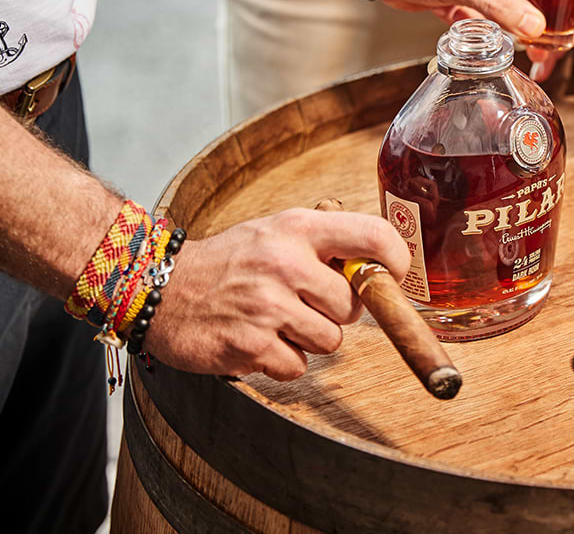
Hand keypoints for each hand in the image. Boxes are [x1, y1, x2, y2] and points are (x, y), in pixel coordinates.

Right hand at [145, 209, 410, 380]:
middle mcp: (284, 264)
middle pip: (353, 305)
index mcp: (298, 228)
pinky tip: (258, 340)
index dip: (395, 262)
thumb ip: (326, 242)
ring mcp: (267, 307)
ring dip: (309, 339)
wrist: (157, 287)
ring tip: (276, 321)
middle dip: (336, 311)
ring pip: (330, 341)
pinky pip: (297, 367)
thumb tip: (381, 265)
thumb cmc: (229, 262)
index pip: (375, 236)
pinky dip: (282, 361)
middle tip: (303, 302)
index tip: (391, 276)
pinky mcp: (250, 347)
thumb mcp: (277, 231)